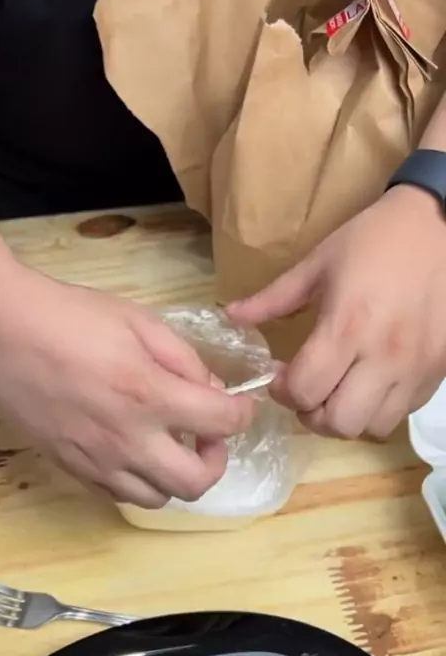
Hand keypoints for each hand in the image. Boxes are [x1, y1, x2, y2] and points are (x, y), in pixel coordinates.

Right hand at [0, 264, 253, 504]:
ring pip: (160, 500)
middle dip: (217, 460)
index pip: (222, 423)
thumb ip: (186, 359)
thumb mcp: (141, 321)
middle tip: (208, 435)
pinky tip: (137, 452)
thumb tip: (212, 390)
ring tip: (171, 446)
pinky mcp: (73, 469)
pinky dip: (142, 481)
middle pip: (197, 483)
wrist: (3, 332)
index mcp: (149, 395)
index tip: (240, 405)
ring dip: (178, 476)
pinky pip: (121, 496)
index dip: (242, 414)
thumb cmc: (72, 318)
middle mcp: (128, 440)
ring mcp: (98, 462)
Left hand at [228, 186, 445, 438]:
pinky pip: (402, 413)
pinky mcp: (436, 373)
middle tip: (306, 391)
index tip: (280, 375)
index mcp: (347, 326)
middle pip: (339, 423)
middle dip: (311, 414)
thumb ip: (272, 299)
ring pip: (373, 428)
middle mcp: (383, 357)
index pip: (305, 389)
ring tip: (337, 392)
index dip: (282, 391)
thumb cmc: (374, 240)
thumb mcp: (317, 264)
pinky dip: (378, 409)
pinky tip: (369, 384)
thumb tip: (231, 316)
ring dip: (346, 417)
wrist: (442, 227)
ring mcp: (414, 369)